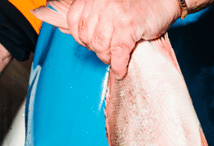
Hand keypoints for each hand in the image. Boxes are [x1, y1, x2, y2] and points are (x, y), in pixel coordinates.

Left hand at [65, 0, 181, 78]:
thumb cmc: (140, 2)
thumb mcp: (110, 3)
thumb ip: (94, 14)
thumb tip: (77, 36)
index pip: (74, 21)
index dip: (80, 37)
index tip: (90, 43)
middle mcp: (101, 2)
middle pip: (86, 36)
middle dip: (95, 49)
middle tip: (106, 52)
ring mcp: (114, 14)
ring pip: (100, 46)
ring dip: (107, 58)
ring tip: (115, 59)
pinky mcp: (128, 26)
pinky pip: (117, 53)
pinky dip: (118, 66)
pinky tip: (120, 70)